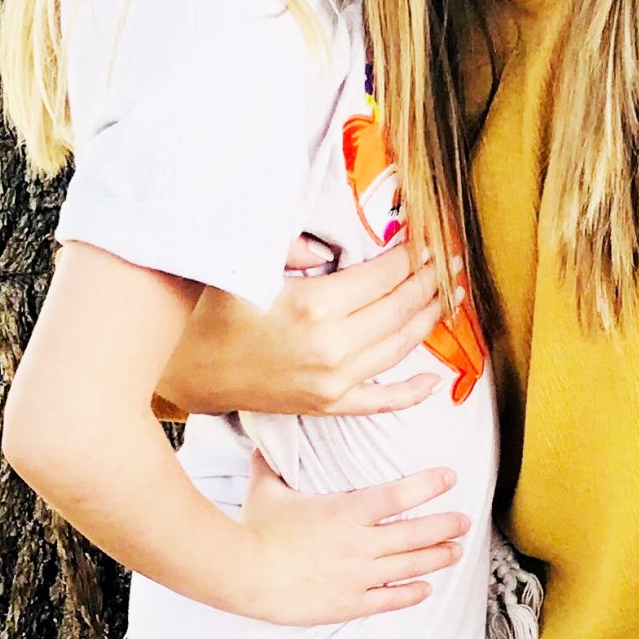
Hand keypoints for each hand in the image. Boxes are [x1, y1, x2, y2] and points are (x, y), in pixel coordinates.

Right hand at [157, 244, 456, 416]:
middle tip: (453, 256)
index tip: (433, 233)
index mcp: (317, 308)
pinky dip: (410, 392)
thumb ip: (292, 247)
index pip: (386, 275)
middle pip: (401, 308)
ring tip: (450, 294)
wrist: (185, 371)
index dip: (415, 252)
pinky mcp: (325, 405)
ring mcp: (333, 383)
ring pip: (399, 348)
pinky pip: (380, 401)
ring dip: (429, 319)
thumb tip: (329, 248)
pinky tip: (433, 381)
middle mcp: (333, 349)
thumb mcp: (246, 266)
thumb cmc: (211, 310)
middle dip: (432, 279)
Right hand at [239, 454, 466, 622]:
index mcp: (345, 510)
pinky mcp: (348, 603)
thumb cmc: (254, 529)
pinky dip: (410, 593)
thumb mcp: (266, 487)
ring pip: (408, 566)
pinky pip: (388, 599)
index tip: (450, 477)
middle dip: (444, 525)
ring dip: (436, 557)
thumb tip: (265, 437)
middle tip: (465, 519)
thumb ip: (274, 462)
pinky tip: (425, 589)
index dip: (428, 485)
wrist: (243, 575)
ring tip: (456, 549)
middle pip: (413, 533)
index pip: (398, 494)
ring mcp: (356, 576)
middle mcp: (358, 543)